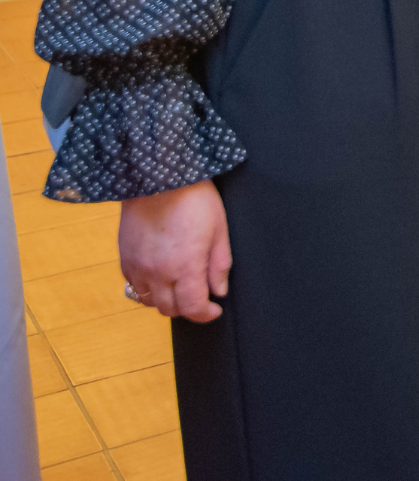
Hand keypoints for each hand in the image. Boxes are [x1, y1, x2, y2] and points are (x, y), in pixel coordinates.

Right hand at [118, 180, 231, 322]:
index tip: (214, 310)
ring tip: (180, 287)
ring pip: (149, 301)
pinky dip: (148, 288)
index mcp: (185, 266)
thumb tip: (219, 291)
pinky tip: (160, 276)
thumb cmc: (194, 199)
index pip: (192, 307)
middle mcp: (158, 272)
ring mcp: (137, 266)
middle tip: (199, 297)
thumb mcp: (219, 230)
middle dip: (187, 308)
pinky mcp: (124, 258)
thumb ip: (219, 264)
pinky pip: (133, 286)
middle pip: (169, 309)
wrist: (159, 177)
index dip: (206, 314)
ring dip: (166, 300)